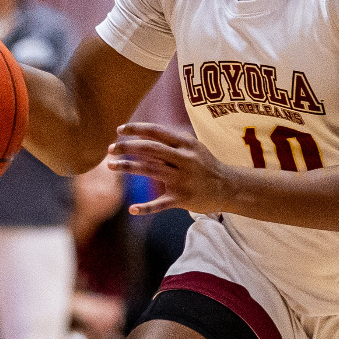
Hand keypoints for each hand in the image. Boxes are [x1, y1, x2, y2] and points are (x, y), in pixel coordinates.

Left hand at [107, 122, 234, 215]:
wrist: (228, 187)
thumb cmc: (205, 165)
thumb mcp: (194, 146)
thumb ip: (173, 140)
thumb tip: (145, 132)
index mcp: (186, 144)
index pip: (156, 132)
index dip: (135, 129)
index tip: (119, 130)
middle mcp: (183, 159)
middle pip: (149, 149)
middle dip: (126, 147)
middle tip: (110, 149)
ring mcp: (182, 179)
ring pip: (149, 170)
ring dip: (127, 167)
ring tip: (111, 165)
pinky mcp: (182, 199)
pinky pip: (160, 203)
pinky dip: (146, 207)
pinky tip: (132, 209)